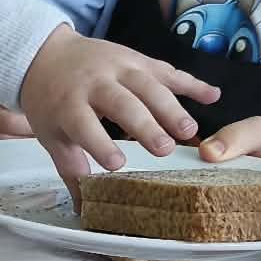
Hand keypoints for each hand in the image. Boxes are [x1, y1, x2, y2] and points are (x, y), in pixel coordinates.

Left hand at [16, 25, 219, 185]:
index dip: (100, 143)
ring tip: (189, 131)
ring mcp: (120, 66)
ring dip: (171, 107)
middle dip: (145, 124)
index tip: (117, 164)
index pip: (84, 123)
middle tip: (164, 149)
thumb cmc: (51, 101)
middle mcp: (96, 81)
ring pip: (148, 85)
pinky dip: (192, 82)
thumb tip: (84, 208)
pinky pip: (167, 70)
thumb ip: (71, 167)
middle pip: (122, 102)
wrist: (47, 53)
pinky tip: (213, 95)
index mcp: (68, 103)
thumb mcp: (51, 134)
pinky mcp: (138, 59)